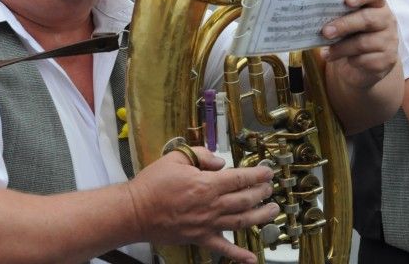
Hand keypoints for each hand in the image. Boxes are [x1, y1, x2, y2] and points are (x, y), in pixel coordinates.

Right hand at [126, 146, 277, 263]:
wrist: (135, 211)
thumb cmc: (153, 184)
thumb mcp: (175, 158)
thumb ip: (200, 155)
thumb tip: (219, 161)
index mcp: (206, 185)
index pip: (239, 178)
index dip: (257, 174)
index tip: (268, 171)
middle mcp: (212, 206)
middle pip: (245, 199)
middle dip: (261, 192)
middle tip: (270, 188)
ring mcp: (208, 225)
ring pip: (242, 221)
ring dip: (260, 216)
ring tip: (273, 211)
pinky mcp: (200, 238)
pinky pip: (224, 248)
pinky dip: (239, 255)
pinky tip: (252, 258)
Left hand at [321, 0, 397, 89]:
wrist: (364, 61)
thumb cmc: (351, 33)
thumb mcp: (346, 19)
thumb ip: (338, 11)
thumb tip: (314, 11)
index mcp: (377, 4)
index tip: (347, 0)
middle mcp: (387, 20)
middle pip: (367, 19)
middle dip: (344, 25)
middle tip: (325, 31)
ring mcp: (389, 40)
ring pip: (363, 43)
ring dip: (341, 47)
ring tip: (326, 51)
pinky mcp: (387, 59)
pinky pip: (365, 60)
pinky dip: (349, 60)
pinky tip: (337, 59)